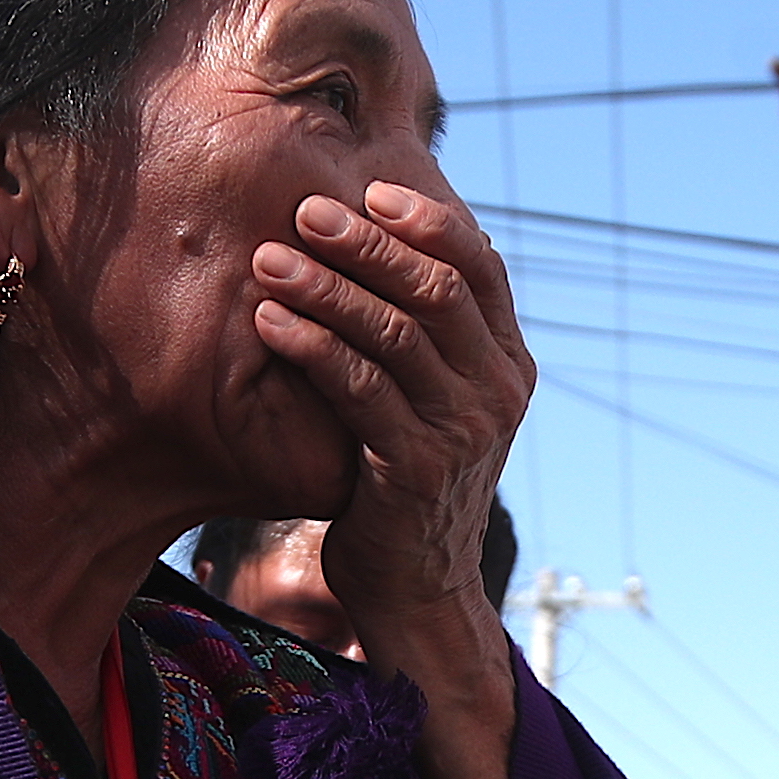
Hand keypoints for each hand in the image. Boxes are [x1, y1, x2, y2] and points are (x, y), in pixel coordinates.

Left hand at [249, 182, 533, 650]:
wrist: (417, 589)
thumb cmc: (404, 482)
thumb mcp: (434, 403)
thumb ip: (427, 338)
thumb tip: (383, 244)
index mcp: (509, 365)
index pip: (482, 268)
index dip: (429, 221)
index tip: (370, 189)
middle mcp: (498, 392)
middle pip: (438, 289)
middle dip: (368, 243)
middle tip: (305, 210)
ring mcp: (464, 431)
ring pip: (397, 333)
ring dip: (329, 288)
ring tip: (269, 261)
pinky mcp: (417, 469)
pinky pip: (360, 389)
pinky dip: (313, 346)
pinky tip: (269, 322)